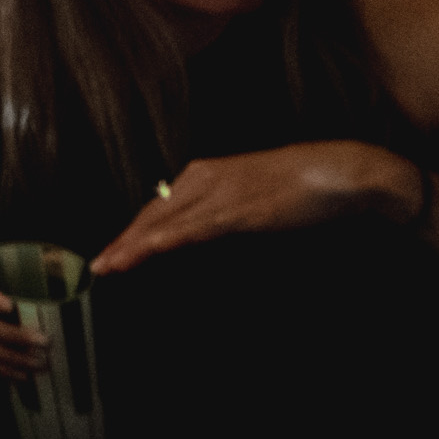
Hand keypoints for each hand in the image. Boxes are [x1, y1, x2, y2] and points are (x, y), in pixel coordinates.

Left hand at [89, 141, 413, 274]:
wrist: (341, 171)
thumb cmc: (301, 186)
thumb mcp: (250, 199)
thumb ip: (222, 214)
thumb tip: (202, 234)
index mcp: (204, 174)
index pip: (157, 208)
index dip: (132, 232)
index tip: (112, 253)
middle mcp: (204, 179)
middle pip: (153, 215)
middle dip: (124, 242)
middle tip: (97, 266)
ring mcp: (221, 193)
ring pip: (167, 223)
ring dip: (136, 245)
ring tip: (111, 265)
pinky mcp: (242, 208)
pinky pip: (198, 227)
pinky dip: (171, 239)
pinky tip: (152, 250)